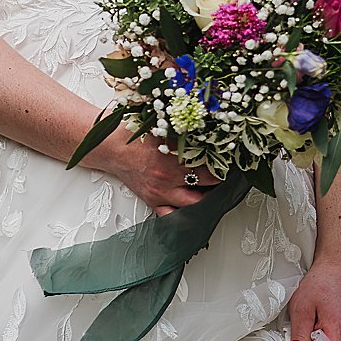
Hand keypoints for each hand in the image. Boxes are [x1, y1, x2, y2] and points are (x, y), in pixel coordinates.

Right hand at [83, 131, 219, 214]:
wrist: (109, 145)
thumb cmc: (132, 132)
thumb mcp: (161, 124)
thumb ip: (185, 129)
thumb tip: (210, 127)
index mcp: (171, 158)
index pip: (209, 166)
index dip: (223, 163)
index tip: (231, 159)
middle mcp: (167, 179)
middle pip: (206, 188)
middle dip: (220, 182)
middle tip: (228, 176)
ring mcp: (160, 193)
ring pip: (193, 206)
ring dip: (207, 199)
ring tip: (216, 192)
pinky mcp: (152, 201)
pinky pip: (171, 216)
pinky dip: (185, 215)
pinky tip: (195, 210)